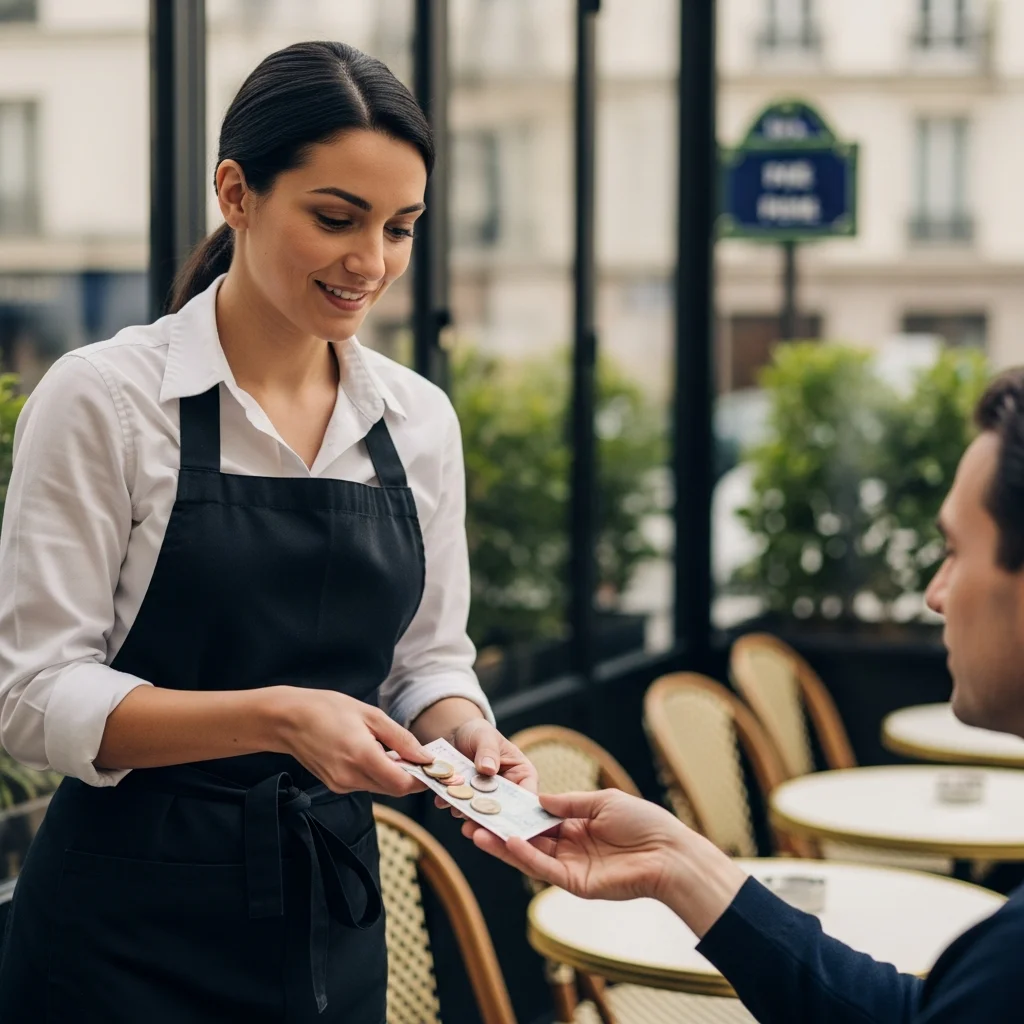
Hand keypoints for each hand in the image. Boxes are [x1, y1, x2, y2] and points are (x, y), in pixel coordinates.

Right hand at [270, 686, 431, 797]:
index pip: (402, 784)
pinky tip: (373, 754)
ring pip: (380, 787)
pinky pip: (365, 784)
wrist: (288, 719)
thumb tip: (425, 756)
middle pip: (393, 788)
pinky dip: (376, 773)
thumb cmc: (328, 709)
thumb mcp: (371, 715)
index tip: (432, 766)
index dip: (421, 778)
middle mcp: (351, 777)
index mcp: (362, 757)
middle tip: (418, 757)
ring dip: (393, 774)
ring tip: (394, 751)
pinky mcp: (335, 786)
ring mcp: (341, 784)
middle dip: (410, 776)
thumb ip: (401, 738)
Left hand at [431, 717, 536, 814]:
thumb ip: (488, 751)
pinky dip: (453, 806)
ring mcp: (487, 798)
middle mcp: (507, 791)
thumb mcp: (485, 736)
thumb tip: (488, 769)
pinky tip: (442, 800)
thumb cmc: (478, 732)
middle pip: (504, 813)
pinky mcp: (468, 801)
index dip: (520, 812)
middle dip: (490, 822)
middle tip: (476, 831)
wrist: (455, 734)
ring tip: (456, 810)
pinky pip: (462, 809)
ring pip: (482, 814)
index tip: (505, 820)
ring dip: (469, 816)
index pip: (527, 797)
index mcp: (522, 775)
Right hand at [463, 789, 684, 901]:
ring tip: (477, 831)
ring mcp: (571, 865)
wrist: (669, 853)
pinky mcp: (575, 883)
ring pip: (529, 854)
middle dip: (500, 828)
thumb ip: (568, 802)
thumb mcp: (602, 801)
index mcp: (578, 824)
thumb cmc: (643, 822)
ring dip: (503, 844)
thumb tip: (538, 796)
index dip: (516, 810)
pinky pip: (544, 868)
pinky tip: (507, 842)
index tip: (493, 799)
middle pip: (529, 837)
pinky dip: (524, 856)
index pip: (540, 817)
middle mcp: (571, 846)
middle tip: (472, 819)